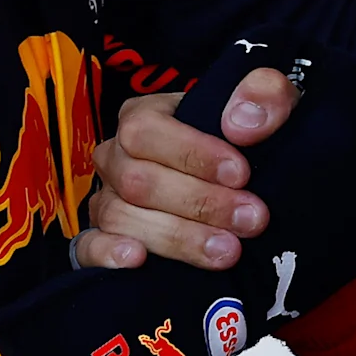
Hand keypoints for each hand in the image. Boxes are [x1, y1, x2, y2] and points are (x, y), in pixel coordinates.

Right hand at [72, 67, 302, 270]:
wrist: (241, 181)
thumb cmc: (245, 139)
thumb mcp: (267, 103)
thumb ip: (265, 94)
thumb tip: (242, 124)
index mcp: (142, 116)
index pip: (147, 130)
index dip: (193, 154)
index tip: (241, 174)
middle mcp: (116, 157)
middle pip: (139, 181)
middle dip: (200, 203)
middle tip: (251, 220)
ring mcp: (105, 199)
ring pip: (122, 218)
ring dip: (177, 238)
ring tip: (227, 250)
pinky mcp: (101, 238)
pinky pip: (87, 248)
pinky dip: (108, 255)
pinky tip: (138, 261)